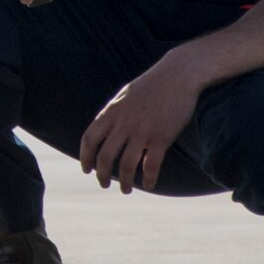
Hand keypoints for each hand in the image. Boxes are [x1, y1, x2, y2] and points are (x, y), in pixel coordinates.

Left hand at [78, 55, 203, 193]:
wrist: (178, 74)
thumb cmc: (152, 85)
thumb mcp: (124, 96)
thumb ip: (113, 114)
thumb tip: (104, 130)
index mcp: (111, 112)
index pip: (89, 139)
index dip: (85, 157)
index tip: (86, 169)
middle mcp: (123, 123)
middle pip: (104, 157)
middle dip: (101, 175)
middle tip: (104, 184)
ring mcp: (142, 131)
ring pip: (126, 165)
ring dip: (124, 182)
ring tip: (125, 190)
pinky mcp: (161, 137)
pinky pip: (150, 166)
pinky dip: (148, 179)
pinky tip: (148, 185)